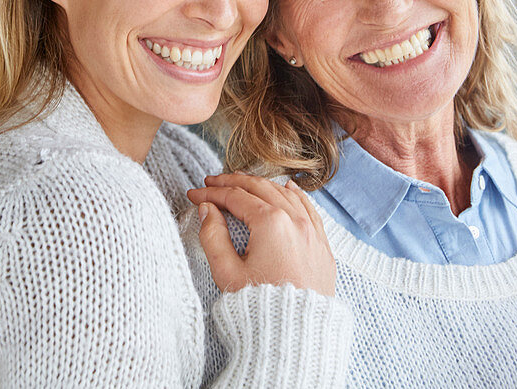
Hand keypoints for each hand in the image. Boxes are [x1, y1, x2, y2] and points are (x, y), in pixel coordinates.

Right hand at [186, 172, 335, 295]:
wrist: (296, 334)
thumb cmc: (261, 306)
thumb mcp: (227, 272)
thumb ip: (212, 235)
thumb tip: (207, 209)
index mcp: (271, 223)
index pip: (235, 197)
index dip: (211, 194)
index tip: (195, 194)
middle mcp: (295, 220)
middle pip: (259, 187)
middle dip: (232, 182)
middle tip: (211, 182)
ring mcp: (312, 230)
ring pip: (284, 193)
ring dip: (259, 185)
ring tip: (239, 183)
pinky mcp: (321, 244)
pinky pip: (308, 208)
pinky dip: (293, 194)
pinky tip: (285, 186)